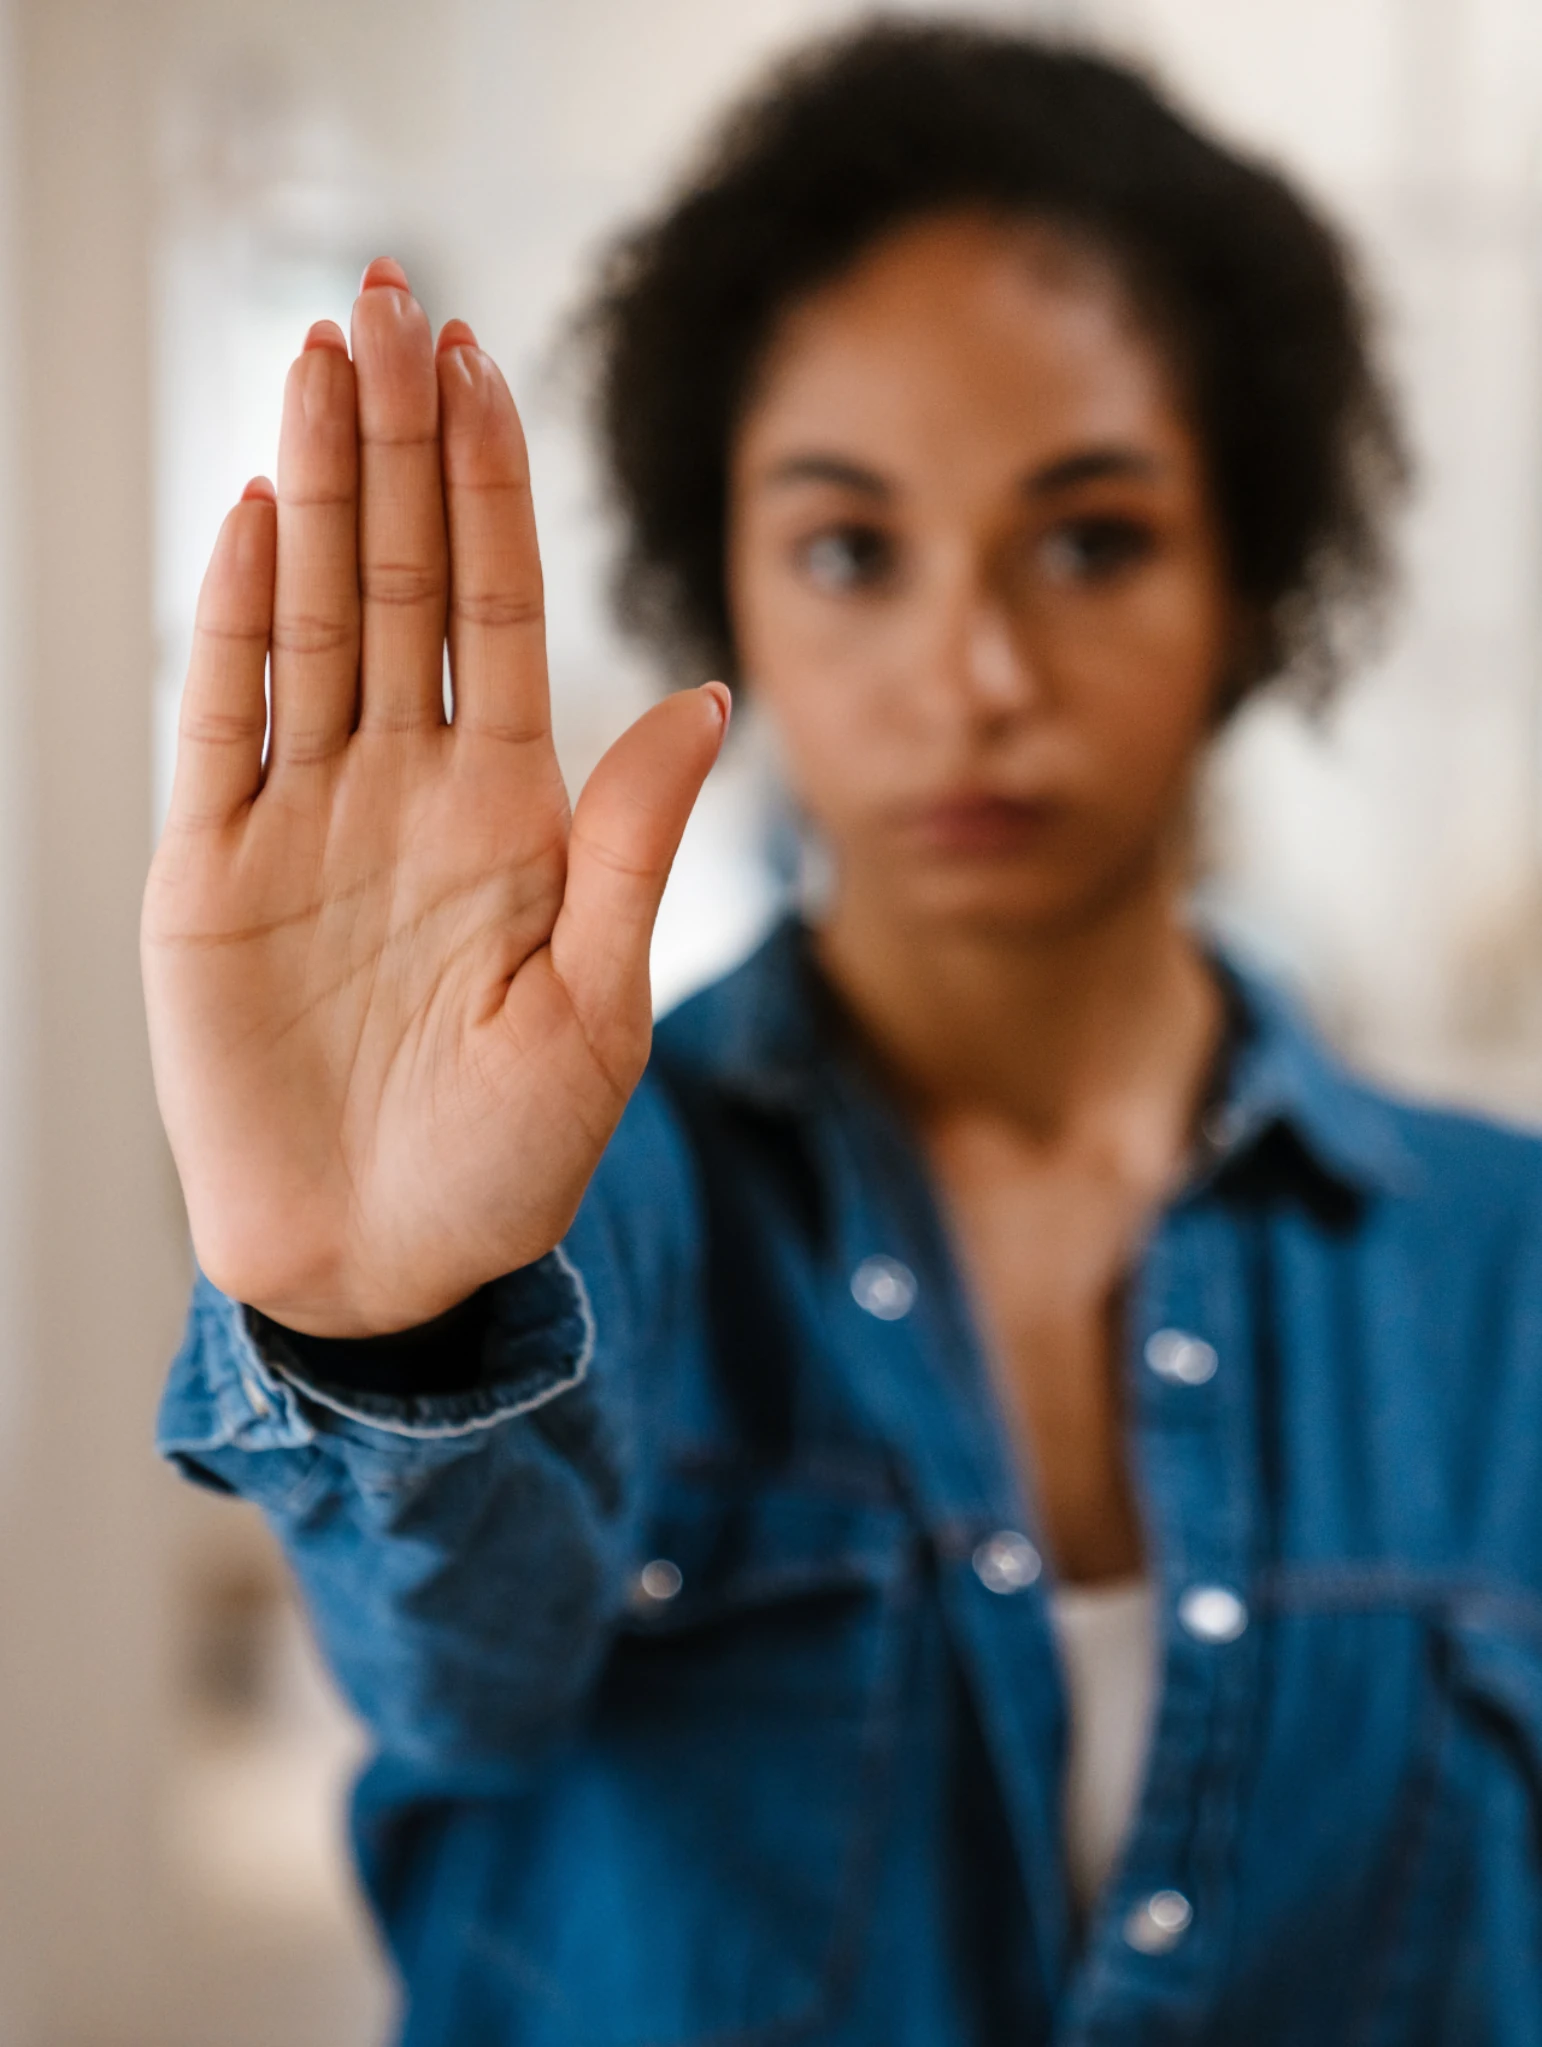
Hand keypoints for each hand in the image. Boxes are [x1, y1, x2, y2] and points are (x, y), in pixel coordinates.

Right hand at [142, 259, 727, 1335]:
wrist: (385, 1266)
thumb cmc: (509, 1159)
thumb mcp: (598, 1005)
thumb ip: (632, 844)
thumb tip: (707, 690)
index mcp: (509, 813)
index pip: (495, 611)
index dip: (489, 487)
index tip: (481, 362)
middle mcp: (404, 790)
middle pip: (399, 581)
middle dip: (397, 443)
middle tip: (390, 299)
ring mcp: (302, 822)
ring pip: (309, 621)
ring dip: (314, 491)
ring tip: (320, 358)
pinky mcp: (209, 875)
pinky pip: (220, 725)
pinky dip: (231, 625)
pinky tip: (250, 518)